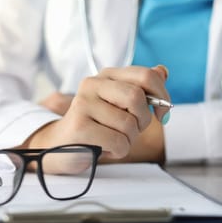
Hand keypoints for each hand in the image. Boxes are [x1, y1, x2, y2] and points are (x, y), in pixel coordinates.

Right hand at [26, 65, 169, 168]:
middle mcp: (92, 84)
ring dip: (129, 140)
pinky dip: (118, 151)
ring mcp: (83, 104)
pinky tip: (104, 148)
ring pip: (129, 125)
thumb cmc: (96, 126)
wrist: (60, 146)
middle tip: (134, 130)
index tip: (161, 114)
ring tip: (113, 140)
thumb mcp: (120, 105)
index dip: (162, 96)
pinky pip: (118, 142)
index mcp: (106, 75)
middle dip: (143, 120)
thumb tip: (162, 71)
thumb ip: (141, 88)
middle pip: (137, 97)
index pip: (146, 75)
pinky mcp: (79, 126)